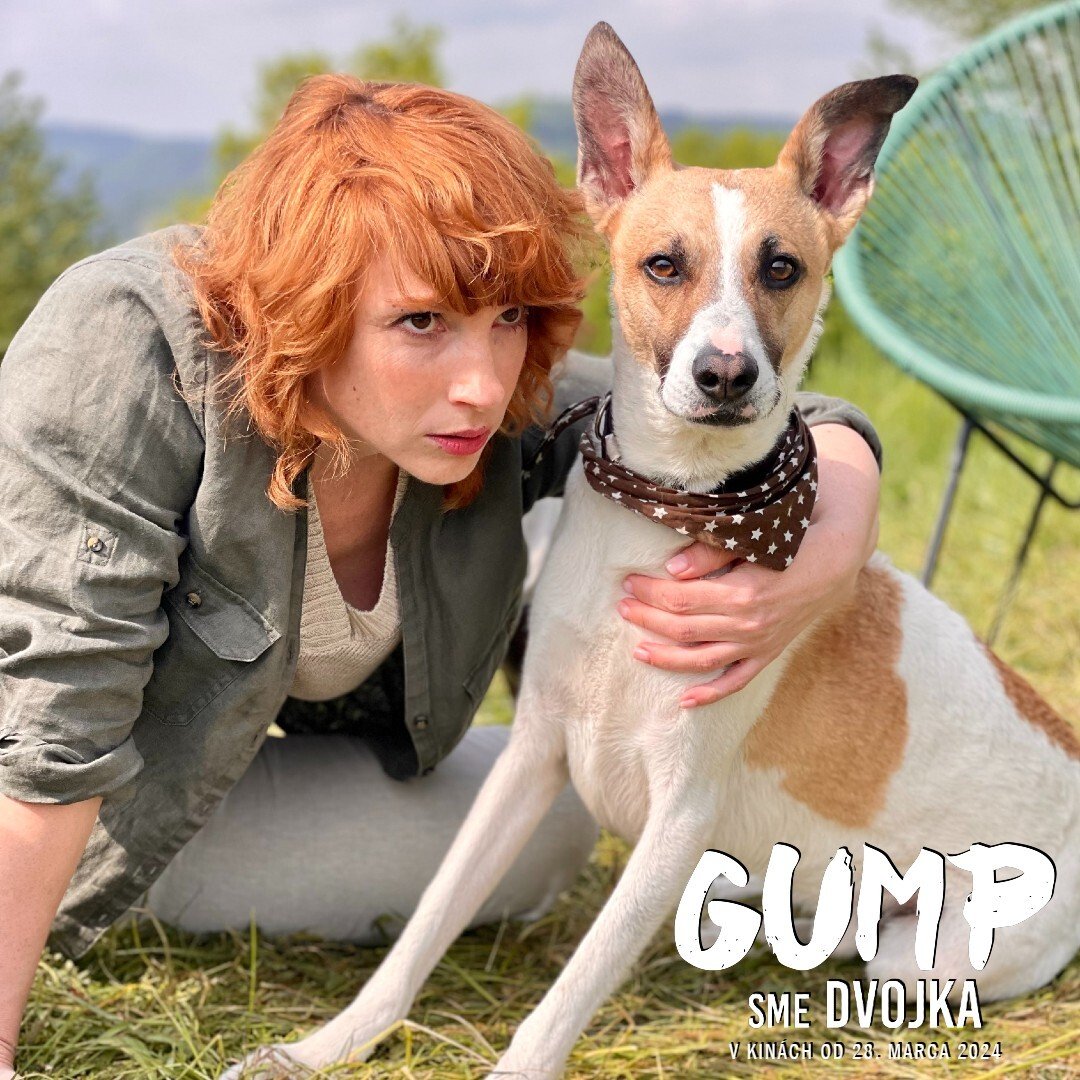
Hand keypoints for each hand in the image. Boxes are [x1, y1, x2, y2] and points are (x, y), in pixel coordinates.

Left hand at [616, 423, 879, 706]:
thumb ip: (711, 554)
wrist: (836, 559)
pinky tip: (684, 701)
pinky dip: (710, 694)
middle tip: (622, 606)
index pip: (682, 598)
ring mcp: (758, 644)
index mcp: (744, 593)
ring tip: (637, 649)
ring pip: (702, 660)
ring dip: (665, 657)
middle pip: (684, 627)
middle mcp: (750, 625)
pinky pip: (735, 681)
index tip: (628, 581)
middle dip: (647, 618)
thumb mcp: (752, 538)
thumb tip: (672, 569)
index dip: (650, 591)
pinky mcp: (766, 654)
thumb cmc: (790, 538)